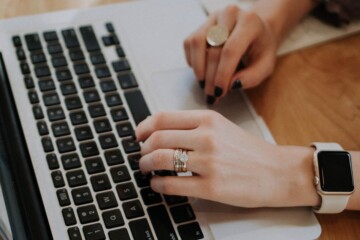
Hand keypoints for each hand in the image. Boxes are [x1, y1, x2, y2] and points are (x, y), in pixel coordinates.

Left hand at [135, 110, 318, 207]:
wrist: (278, 172)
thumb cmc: (250, 151)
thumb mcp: (222, 128)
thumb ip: (194, 127)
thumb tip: (162, 132)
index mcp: (208, 119)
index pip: (163, 117)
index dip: (144, 127)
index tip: (138, 135)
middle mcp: (207, 137)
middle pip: (157, 138)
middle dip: (142, 149)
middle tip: (141, 155)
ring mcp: (209, 162)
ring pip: (160, 159)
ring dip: (145, 165)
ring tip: (146, 169)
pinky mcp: (211, 187)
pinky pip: (171, 184)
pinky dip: (157, 184)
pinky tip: (157, 184)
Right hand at [184, 5, 276, 103]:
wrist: (255, 30)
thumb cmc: (260, 49)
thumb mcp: (266, 65)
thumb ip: (253, 77)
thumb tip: (232, 85)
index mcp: (249, 23)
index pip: (231, 50)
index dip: (222, 74)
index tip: (219, 92)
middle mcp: (229, 15)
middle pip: (213, 49)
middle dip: (211, 77)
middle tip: (212, 95)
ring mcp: (213, 18)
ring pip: (197, 43)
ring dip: (198, 68)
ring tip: (204, 84)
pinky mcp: (201, 24)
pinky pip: (189, 43)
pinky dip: (193, 61)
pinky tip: (202, 71)